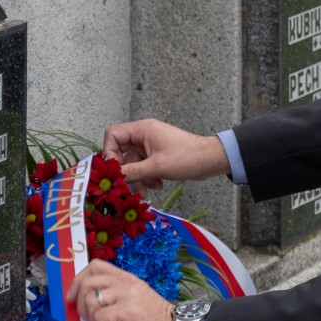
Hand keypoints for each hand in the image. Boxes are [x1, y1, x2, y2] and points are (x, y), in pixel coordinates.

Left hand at [73, 260, 182, 320]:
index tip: (73, 298)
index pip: (95, 266)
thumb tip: (85, 304)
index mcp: (127, 278)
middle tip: (91, 320)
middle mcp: (125, 282)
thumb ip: (113, 297)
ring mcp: (126, 295)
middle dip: (80, 305)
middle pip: (87, 283)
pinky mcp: (126, 311)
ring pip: (90, 302)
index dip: (78, 280)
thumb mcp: (133, 301)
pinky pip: (100, 319)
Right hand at [102, 118, 226, 187]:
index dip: (109, 153)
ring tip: (146, 191)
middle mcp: (144, 135)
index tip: (114, 171)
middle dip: (126, 171)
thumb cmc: (188, 157)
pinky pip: (143, 167)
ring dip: (138, 178)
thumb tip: (115, 178)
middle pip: (121, 152)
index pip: (113, 135)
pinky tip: (156, 186)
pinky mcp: (157, 155)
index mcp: (142, 129)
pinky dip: (147, 178)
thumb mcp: (157, 167)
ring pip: (133, 163)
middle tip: (127, 186)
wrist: (210, 160)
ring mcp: (150, 145)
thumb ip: (133, 172)